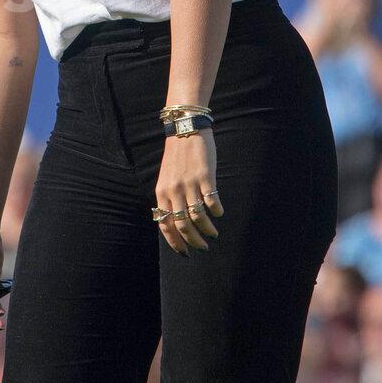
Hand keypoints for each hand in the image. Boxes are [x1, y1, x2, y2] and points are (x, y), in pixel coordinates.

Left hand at [154, 128, 223, 254]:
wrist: (185, 129)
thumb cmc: (177, 156)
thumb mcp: (166, 178)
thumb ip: (169, 198)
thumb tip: (174, 223)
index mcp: (162, 192)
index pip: (165, 225)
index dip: (175, 242)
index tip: (185, 253)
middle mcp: (174, 190)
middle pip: (183, 225)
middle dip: (194, 241)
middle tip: (203, 247)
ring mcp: (190, 183)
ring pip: (198, 217)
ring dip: (207, 230)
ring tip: (213, 234)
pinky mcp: (205, 176)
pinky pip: (211, 201)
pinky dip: (216, 211)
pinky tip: (219, 213)